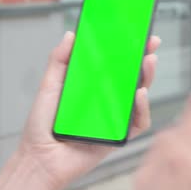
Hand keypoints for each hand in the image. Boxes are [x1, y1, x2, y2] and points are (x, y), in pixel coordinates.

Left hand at [17, 31, 160, 189]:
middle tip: (150, 43)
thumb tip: (71, 35)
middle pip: (132, 77)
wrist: (40, 157)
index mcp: (92, 86)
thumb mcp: (49, 86)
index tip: (137, 32)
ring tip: (148, 62)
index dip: (127, 49)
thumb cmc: (42, 125)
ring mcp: (114, 118)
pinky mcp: (119, 136)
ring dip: (148, 78)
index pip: (115, 64)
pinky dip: (142, 108)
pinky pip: (138, 122)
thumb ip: (59, 60)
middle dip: (145, 58)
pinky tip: (138, 94)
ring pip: (140, 96)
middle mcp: (106, 101)